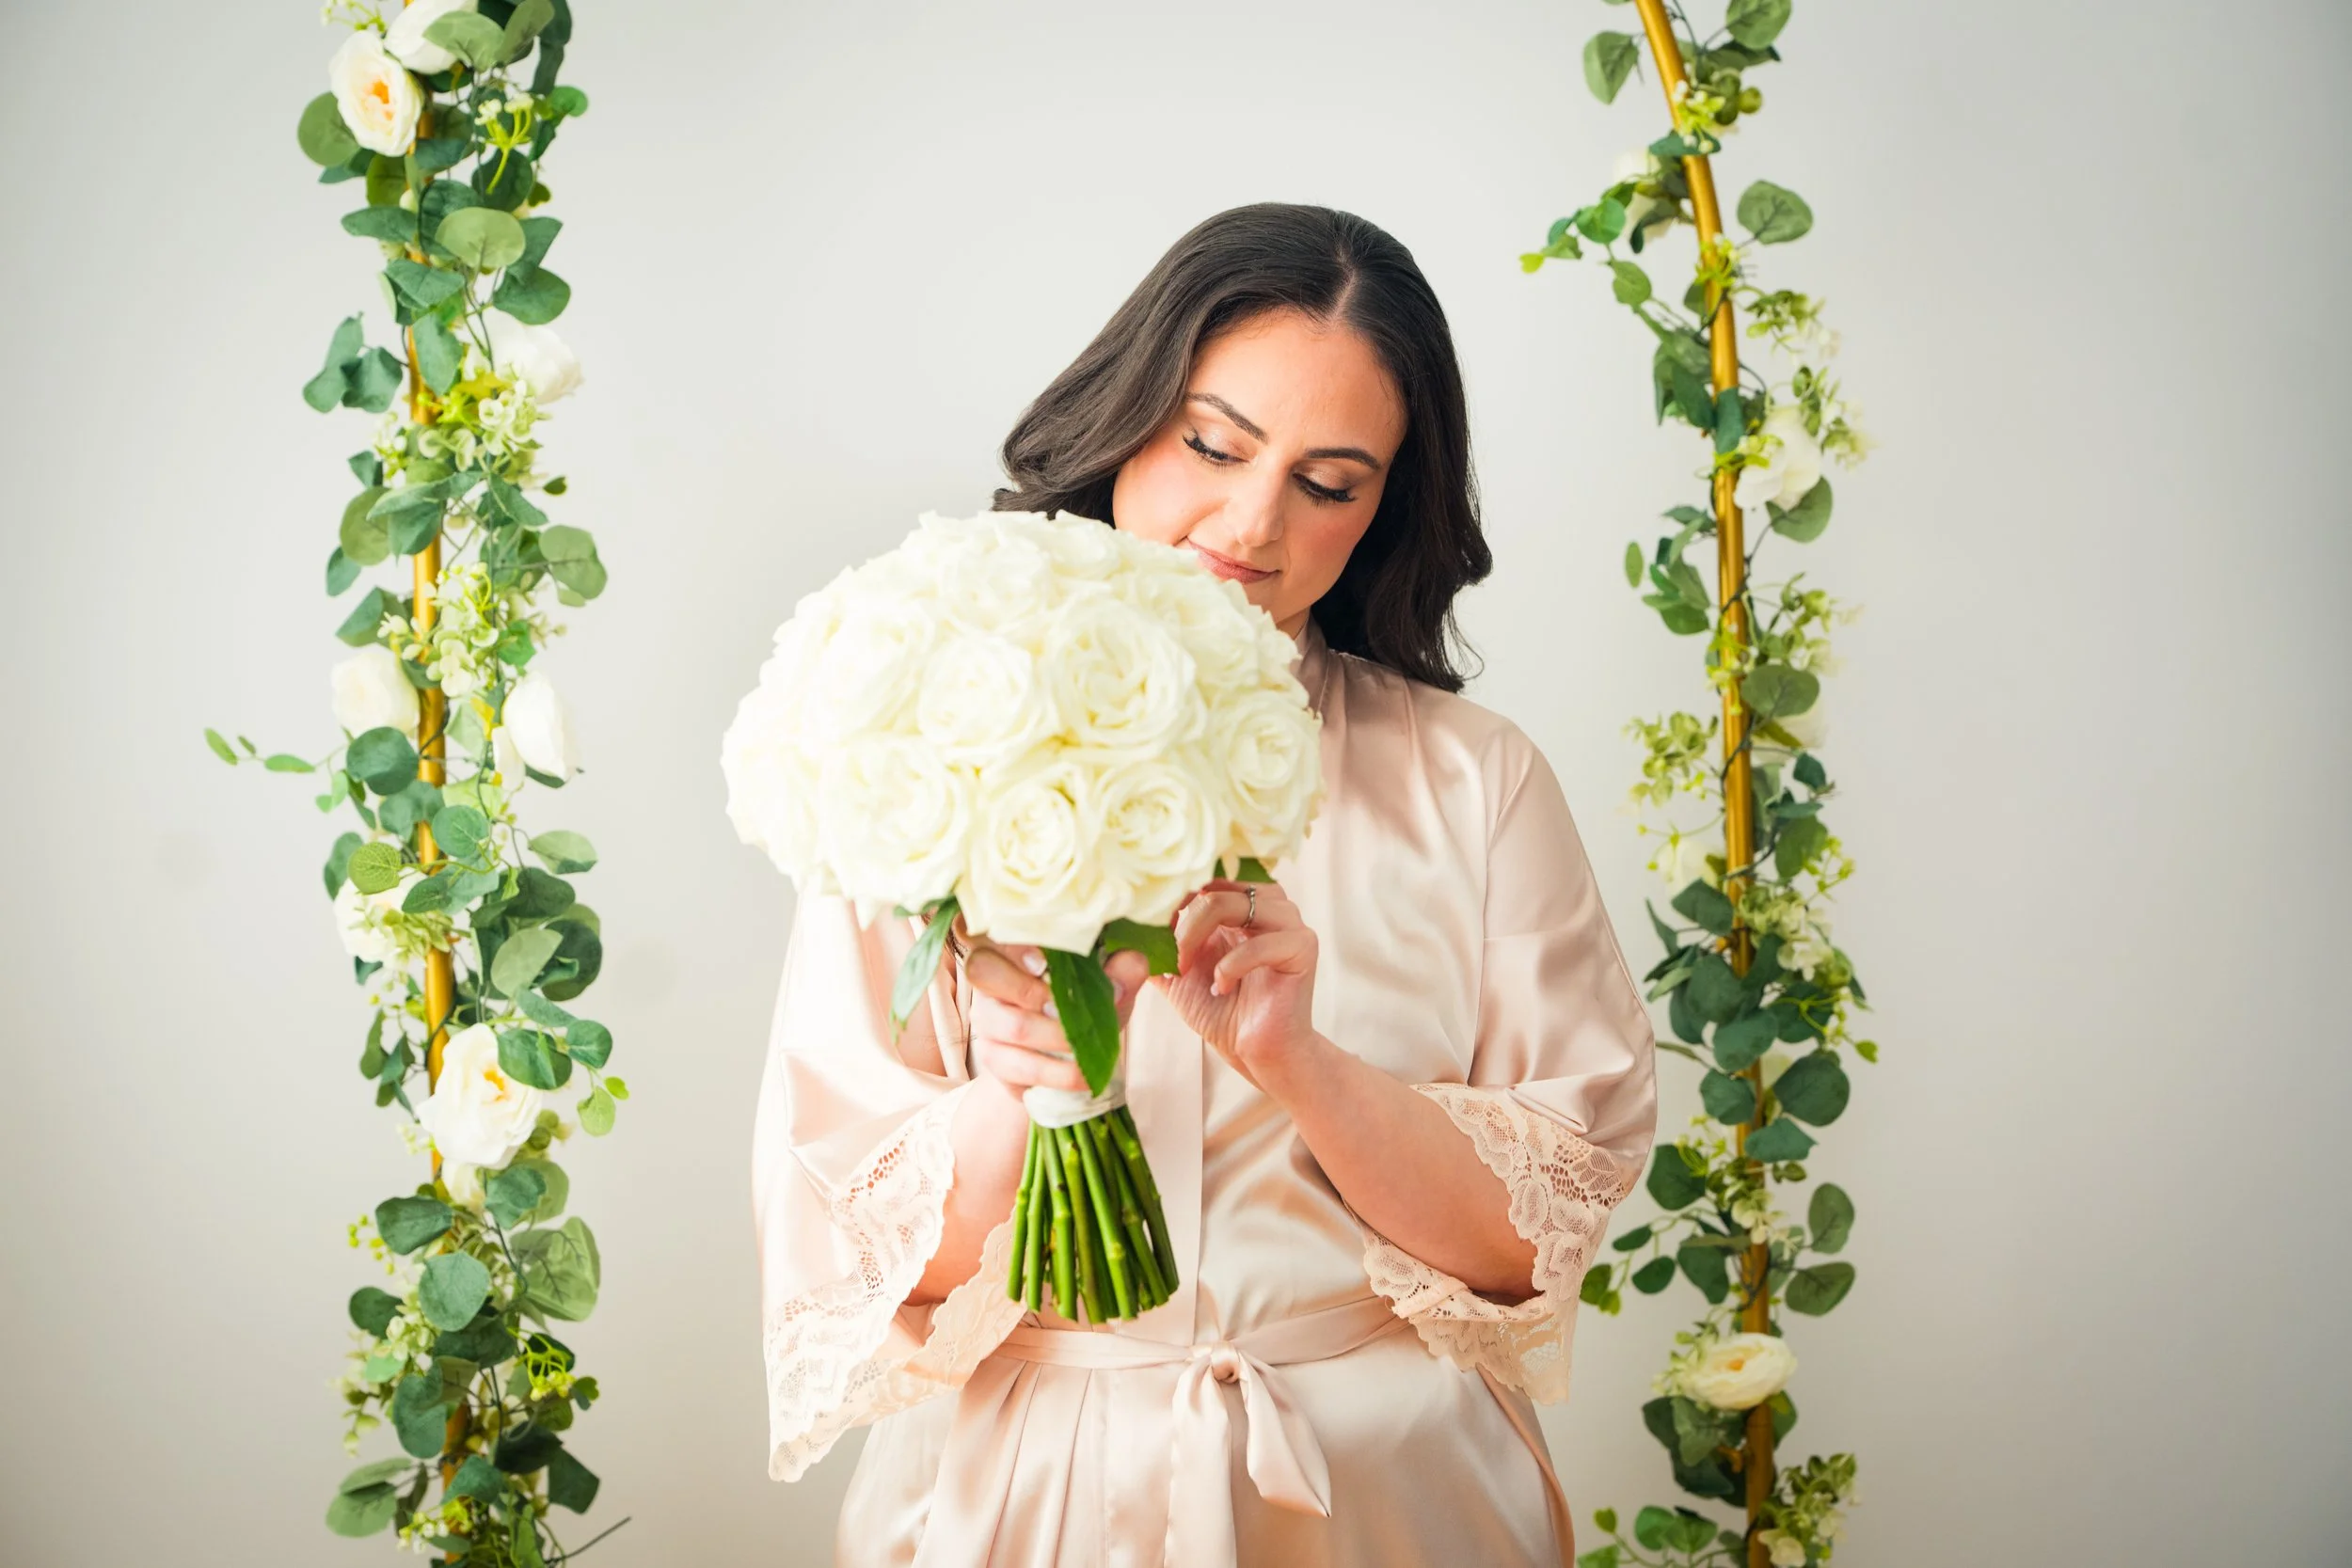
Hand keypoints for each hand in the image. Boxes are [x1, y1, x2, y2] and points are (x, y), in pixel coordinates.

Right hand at [960, 913, 1150, 1106]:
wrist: (1070, 1055)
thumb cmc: (1083, 1005)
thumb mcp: (1107, 984)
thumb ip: (1120, 970)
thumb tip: (1132, 962)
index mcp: (1012, 948)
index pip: (990, 930)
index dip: (1012, 945)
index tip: (1045, 963)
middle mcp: (990, 979)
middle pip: (982, 971)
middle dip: (1027, 988)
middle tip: (1063, 1005)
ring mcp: (987, 1020)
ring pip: (1010, 1025)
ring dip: (1056, 1035)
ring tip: (1085, 1042)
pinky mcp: (993, 1059)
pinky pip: (1019, 1066)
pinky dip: (1058, 1071)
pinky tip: (1083, 1073)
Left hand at [1152, 876, 1320, 1090]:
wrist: (1256, 1051)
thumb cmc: (1222, 1010)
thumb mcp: (1177, 971)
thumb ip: (1156, 944)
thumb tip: (1121, 923)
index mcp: (1240, 903)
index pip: (1204, 874)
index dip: (1173, 895)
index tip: (1148, 924)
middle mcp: (1266, 904)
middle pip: (1213, 886)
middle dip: (1181, 922)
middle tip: (1171, 958)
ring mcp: (1287, 923)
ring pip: (1233, 903)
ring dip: (1199, 936)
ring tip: (1188, 969)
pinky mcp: (1302, 947)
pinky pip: (1259, 944)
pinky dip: (1231, 966)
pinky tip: (1221, 987)